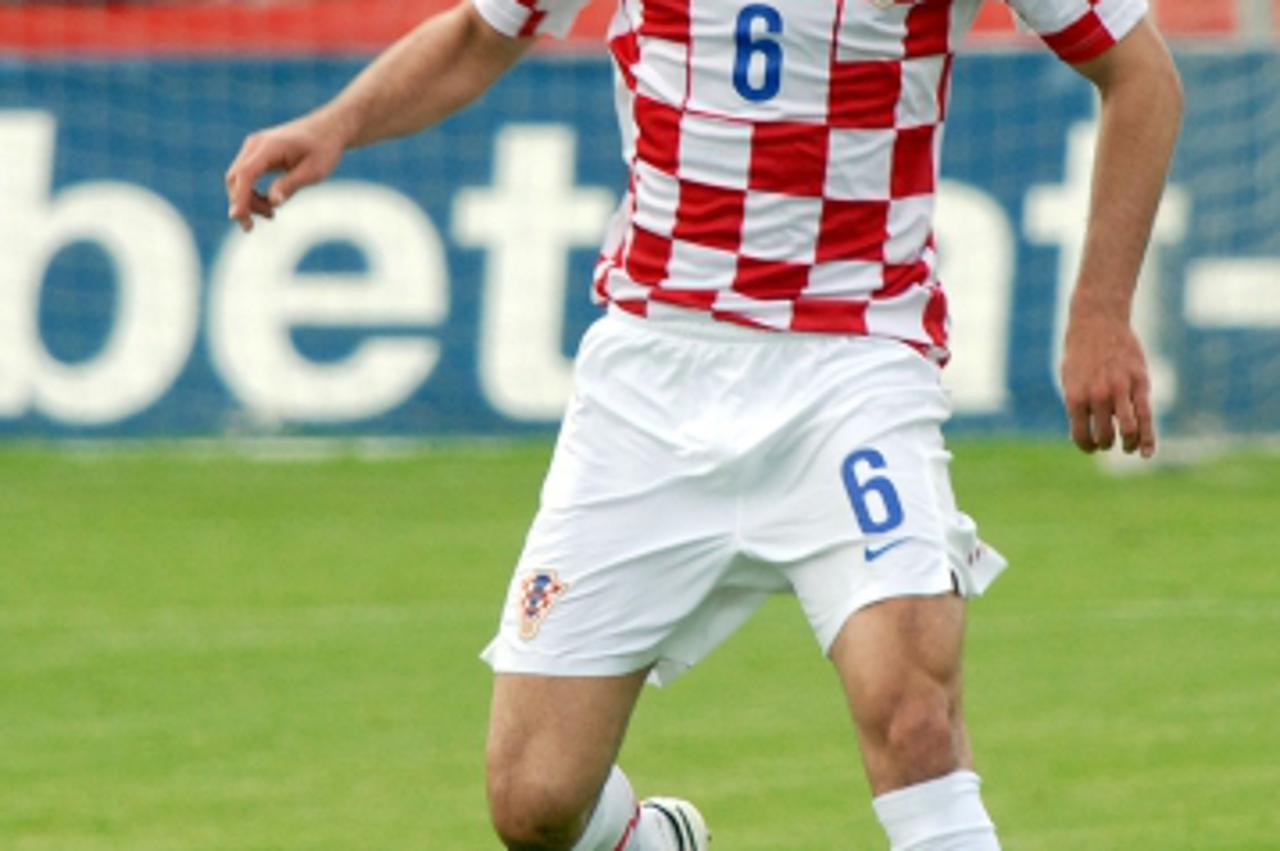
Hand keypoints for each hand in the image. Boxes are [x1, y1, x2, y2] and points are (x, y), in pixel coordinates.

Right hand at [224, 115, 345, 231]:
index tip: (238, 217)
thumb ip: (291, 184)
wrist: (327, 129)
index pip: (246, 174)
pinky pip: (244, 176)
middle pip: (235, 178)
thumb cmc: (324, 149)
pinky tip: (267, 203)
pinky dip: (250, 193)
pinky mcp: (256, 154)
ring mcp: (253, 148)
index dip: (240, 197)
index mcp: (269, 147)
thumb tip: (273, 202)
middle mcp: (255, 145)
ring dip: (247, 200)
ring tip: (270, 214)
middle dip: (241, 204)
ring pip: (237, 179)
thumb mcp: (314, 171)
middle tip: (252, 227)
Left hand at [1060, 306, 1156, 457]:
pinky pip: (1147, 416)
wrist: (1097, 322)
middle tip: (1107, 442)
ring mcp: (1121, 389)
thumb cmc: (1081, 354)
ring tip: (1127, 447)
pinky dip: (1148, 439)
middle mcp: (1098, 396)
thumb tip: (1085, 433)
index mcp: (1076, 397)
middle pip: (1105, 436)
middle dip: (1106, 444)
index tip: (1090, 447)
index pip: (1081, 436)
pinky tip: (1146, 453)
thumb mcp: (1069, 380)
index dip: (1086, 446)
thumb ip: (1077, 406)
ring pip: (1129, 430)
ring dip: (1128, 445)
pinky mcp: (1140, 382)